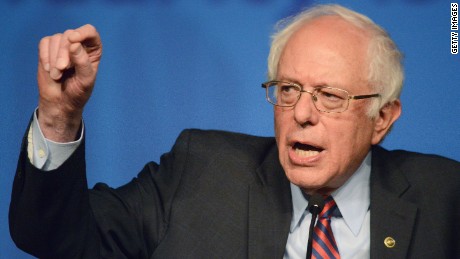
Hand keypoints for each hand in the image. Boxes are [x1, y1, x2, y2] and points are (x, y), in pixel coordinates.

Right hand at [37, 24, 101, 141]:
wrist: (60, 102)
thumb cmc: (78, 92)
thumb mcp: (85, 80)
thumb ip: (82, 62)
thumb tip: (74, 43)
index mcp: (93, 50)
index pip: (90, 31)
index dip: (82, 33)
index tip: (73, 40)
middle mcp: (79, 44)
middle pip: (69, 35)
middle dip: (63, 53)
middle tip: (62, 69)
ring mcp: (63, 46)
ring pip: (56, 39)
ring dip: (53, 58)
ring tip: (57, 75)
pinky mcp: (48, 49)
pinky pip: (44, 43)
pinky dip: (44, 56)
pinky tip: (49, 69)